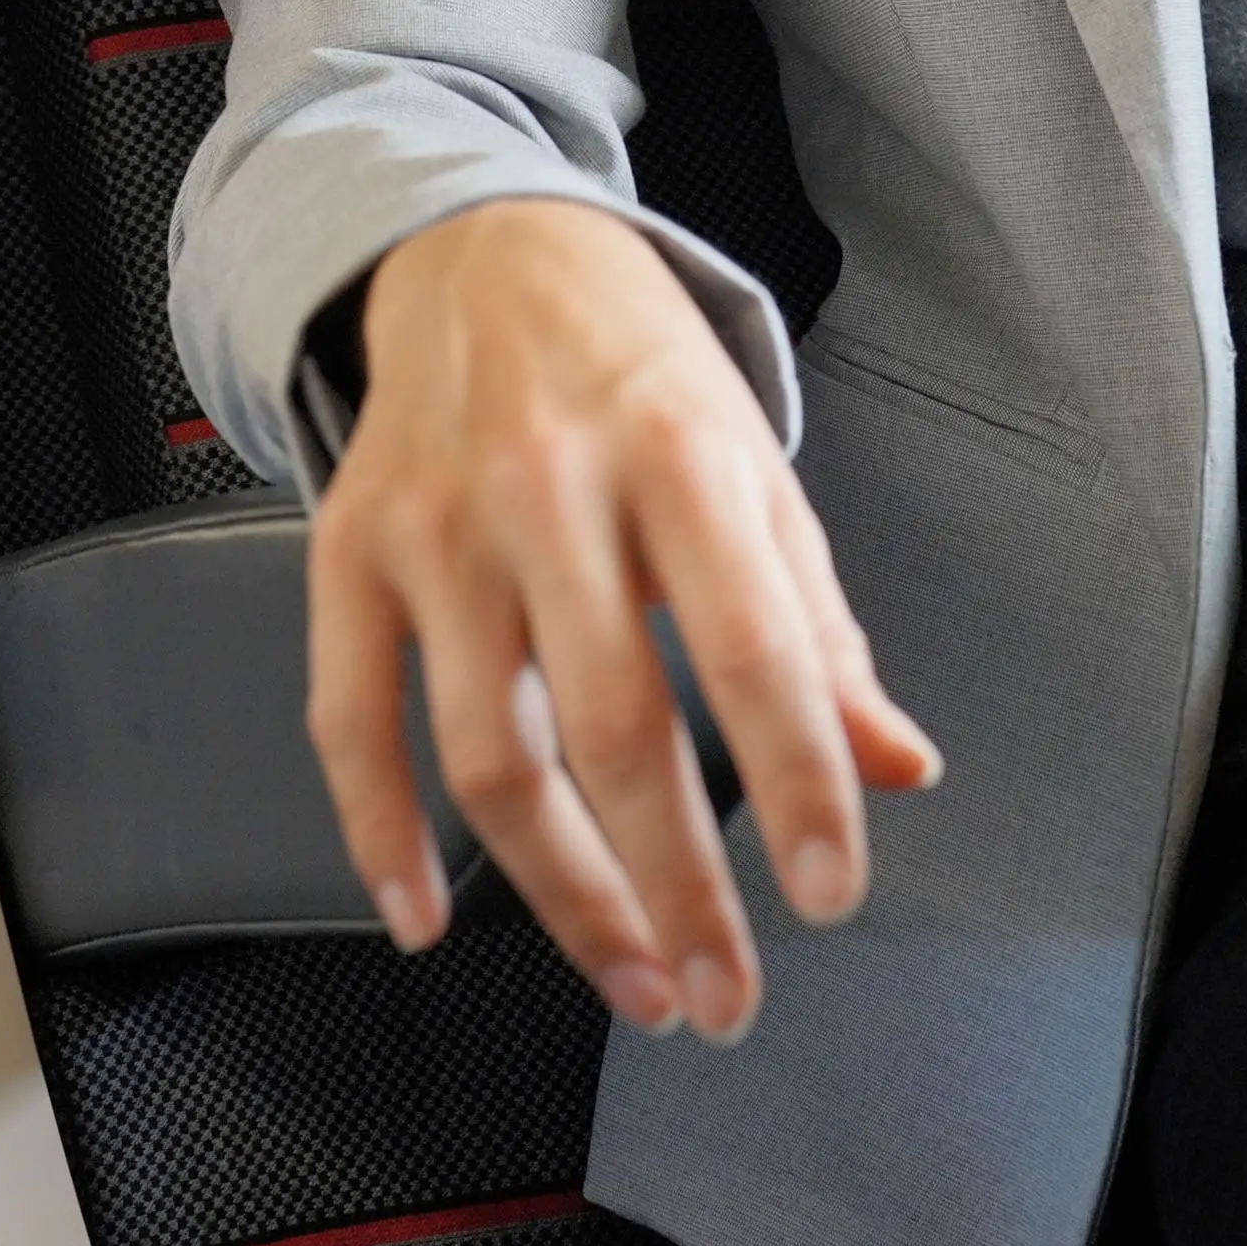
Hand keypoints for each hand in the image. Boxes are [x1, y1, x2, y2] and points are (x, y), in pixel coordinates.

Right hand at [304, 197, 940, 1039]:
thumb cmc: (633, 372)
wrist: (481, 251)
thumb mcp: (756, 468)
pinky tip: (427, 916)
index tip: (827, 893)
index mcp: (680, 457)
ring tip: (632, 977)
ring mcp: (438, 526)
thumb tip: (896, 765)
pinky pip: (350, 719)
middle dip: (677, 888)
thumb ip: (822, 627)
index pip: (753, 648)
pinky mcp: (350, 549)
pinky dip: (377, 837)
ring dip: (561, 895)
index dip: (799, 785)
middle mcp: (552, 489)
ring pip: (487, 754)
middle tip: (724, 994)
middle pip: (613, 728)